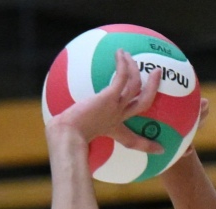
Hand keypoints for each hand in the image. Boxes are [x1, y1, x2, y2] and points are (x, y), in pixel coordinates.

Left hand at [45, 49, 165, 154]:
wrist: (67, 137)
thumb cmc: (65, 139)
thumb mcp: (72, 136)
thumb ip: (70, 133)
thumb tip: (55, 131)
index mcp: (113, 129)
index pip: (135, 141)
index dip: (149, 146)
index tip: (161, 149)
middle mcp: (117, 118)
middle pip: (143, 103)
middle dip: (152, 88)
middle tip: (157, 73)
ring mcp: (116, 107)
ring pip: (135, 85)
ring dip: (134, 67)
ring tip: (130, 54)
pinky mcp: (110, 97)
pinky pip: (122, 77)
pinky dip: (123, 64)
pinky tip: (119, 53)